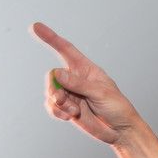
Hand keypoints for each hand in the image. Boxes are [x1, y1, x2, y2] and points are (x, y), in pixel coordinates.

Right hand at [33, 22, 140, 145]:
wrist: (121, 131)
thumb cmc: (117, 108)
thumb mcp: (100, 93)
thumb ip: (78, 83)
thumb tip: (57, 73)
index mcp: (86, 69)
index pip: (66, 49)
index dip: (51, 38)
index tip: (36, 26)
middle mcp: (76, 80)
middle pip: (53, 75)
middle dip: (54, 88)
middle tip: (62, 98)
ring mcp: (71, 94)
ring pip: (51, 93)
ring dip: (58, 103)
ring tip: (73, 111)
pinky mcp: (68, 109)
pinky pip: (52, 107)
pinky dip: (57, 111)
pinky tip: (69, 116)